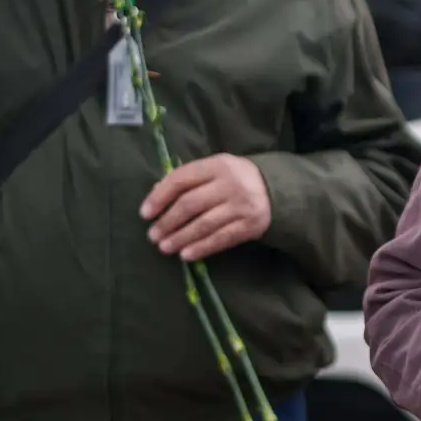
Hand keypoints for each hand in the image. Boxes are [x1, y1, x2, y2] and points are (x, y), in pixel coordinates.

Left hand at [140, 155, 271, 261]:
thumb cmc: (234, 179)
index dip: (159, 197)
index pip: (181, 180)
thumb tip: (155, 193)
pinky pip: (221, 239)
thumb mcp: (213, 169)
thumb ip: (188, 178)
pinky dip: (201, 248)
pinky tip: (186, 255)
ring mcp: (241, 206)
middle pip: (190, 204)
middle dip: (167, 222)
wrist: (275, 189)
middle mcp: (230, 184)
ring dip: (180, 238)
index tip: (144, 213)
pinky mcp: (250, 226)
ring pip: (204, 224)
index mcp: (217, 165)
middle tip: (152, 235)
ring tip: (164, 247)